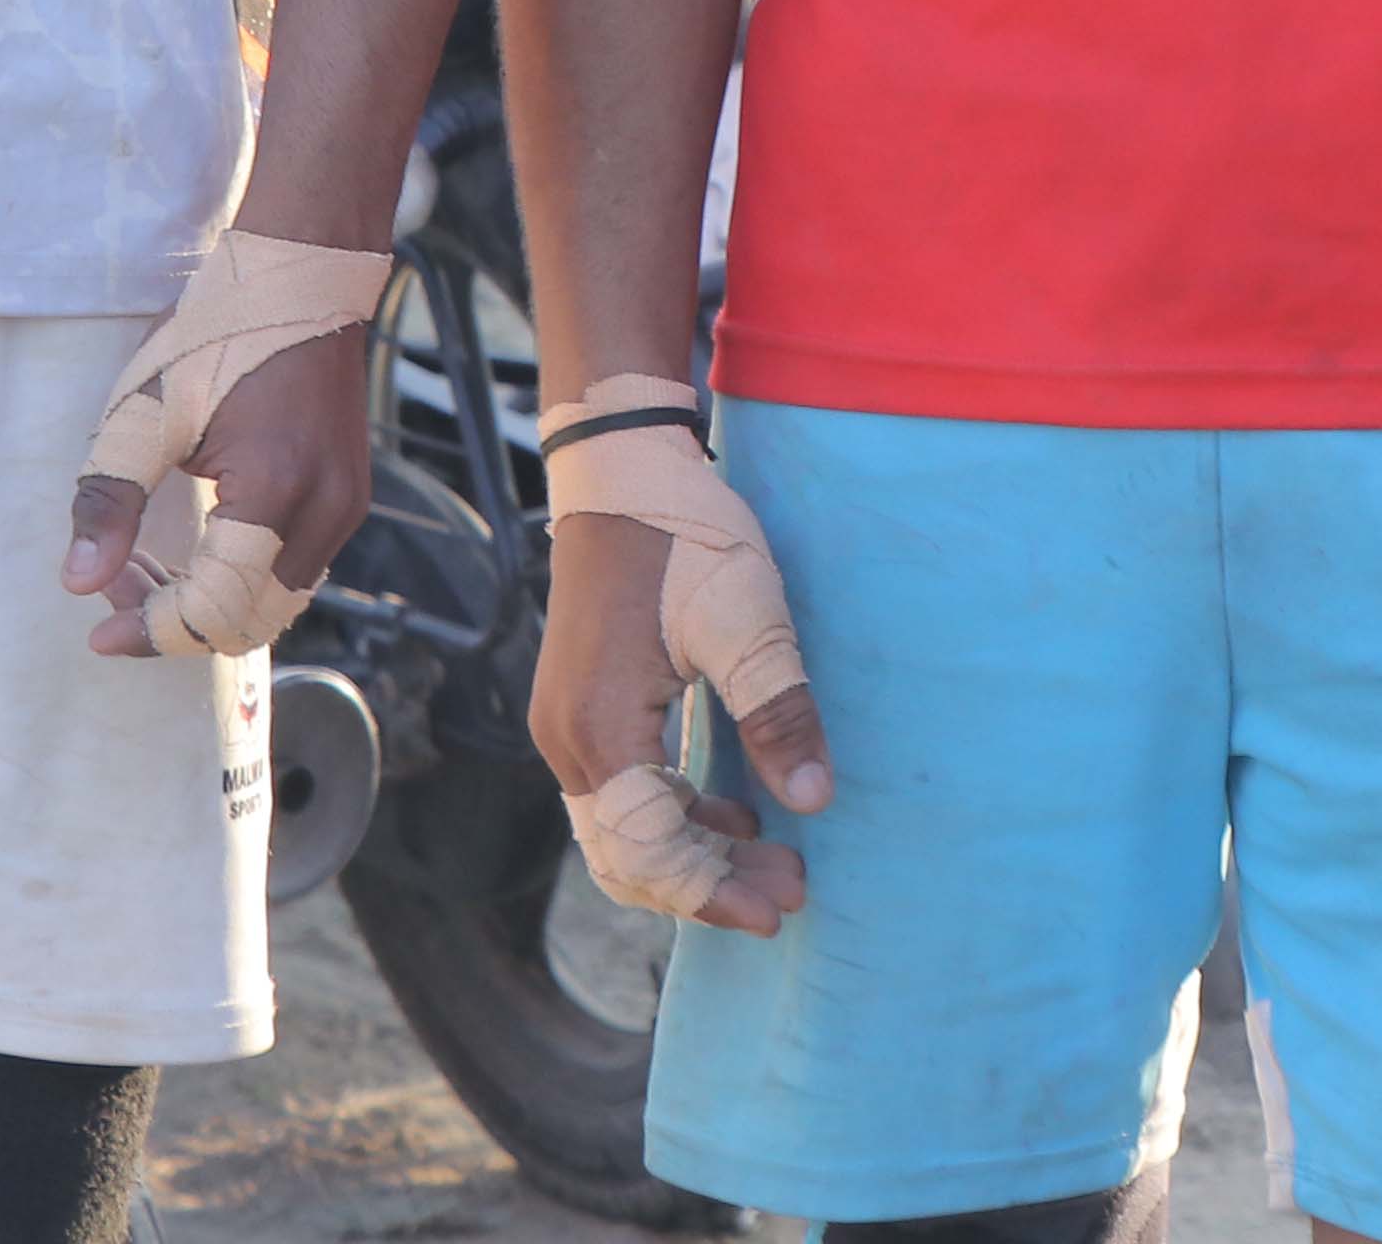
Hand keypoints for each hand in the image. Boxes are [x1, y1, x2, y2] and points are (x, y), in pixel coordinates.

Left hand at [62, 322, 375, 659]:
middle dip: (173, 620)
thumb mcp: (146, 410)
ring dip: (204, 601)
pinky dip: (237, 577)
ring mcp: (343, 505)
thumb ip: (110, 499)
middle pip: (247, 622)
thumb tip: (77, 583)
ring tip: (140, 563)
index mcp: (275, 490)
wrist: (302, 275)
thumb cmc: (220, 331)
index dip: (152, 633)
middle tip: (114, 586)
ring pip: (271, 601)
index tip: (96, 633)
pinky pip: (290, 569)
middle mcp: (323, 511)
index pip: (213, 608)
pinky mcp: (345, 496)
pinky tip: (190, 545)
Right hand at [528, 510, 812, 933]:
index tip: (780, 910)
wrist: (622, 471)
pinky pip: (622, 793)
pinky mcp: (583, 707)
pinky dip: (675, 816)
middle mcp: (569, 741)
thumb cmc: (683, 535)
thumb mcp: (747, 621)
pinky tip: (736, 810)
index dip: (714, 891)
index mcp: (602, 731)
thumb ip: (777, 713)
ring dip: (696, 852)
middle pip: (632, 854)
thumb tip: (813, 803)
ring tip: (776, 859)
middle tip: (792, 891)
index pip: (652, 851)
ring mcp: (568, 725)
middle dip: (709, 883)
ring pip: (626, 828)